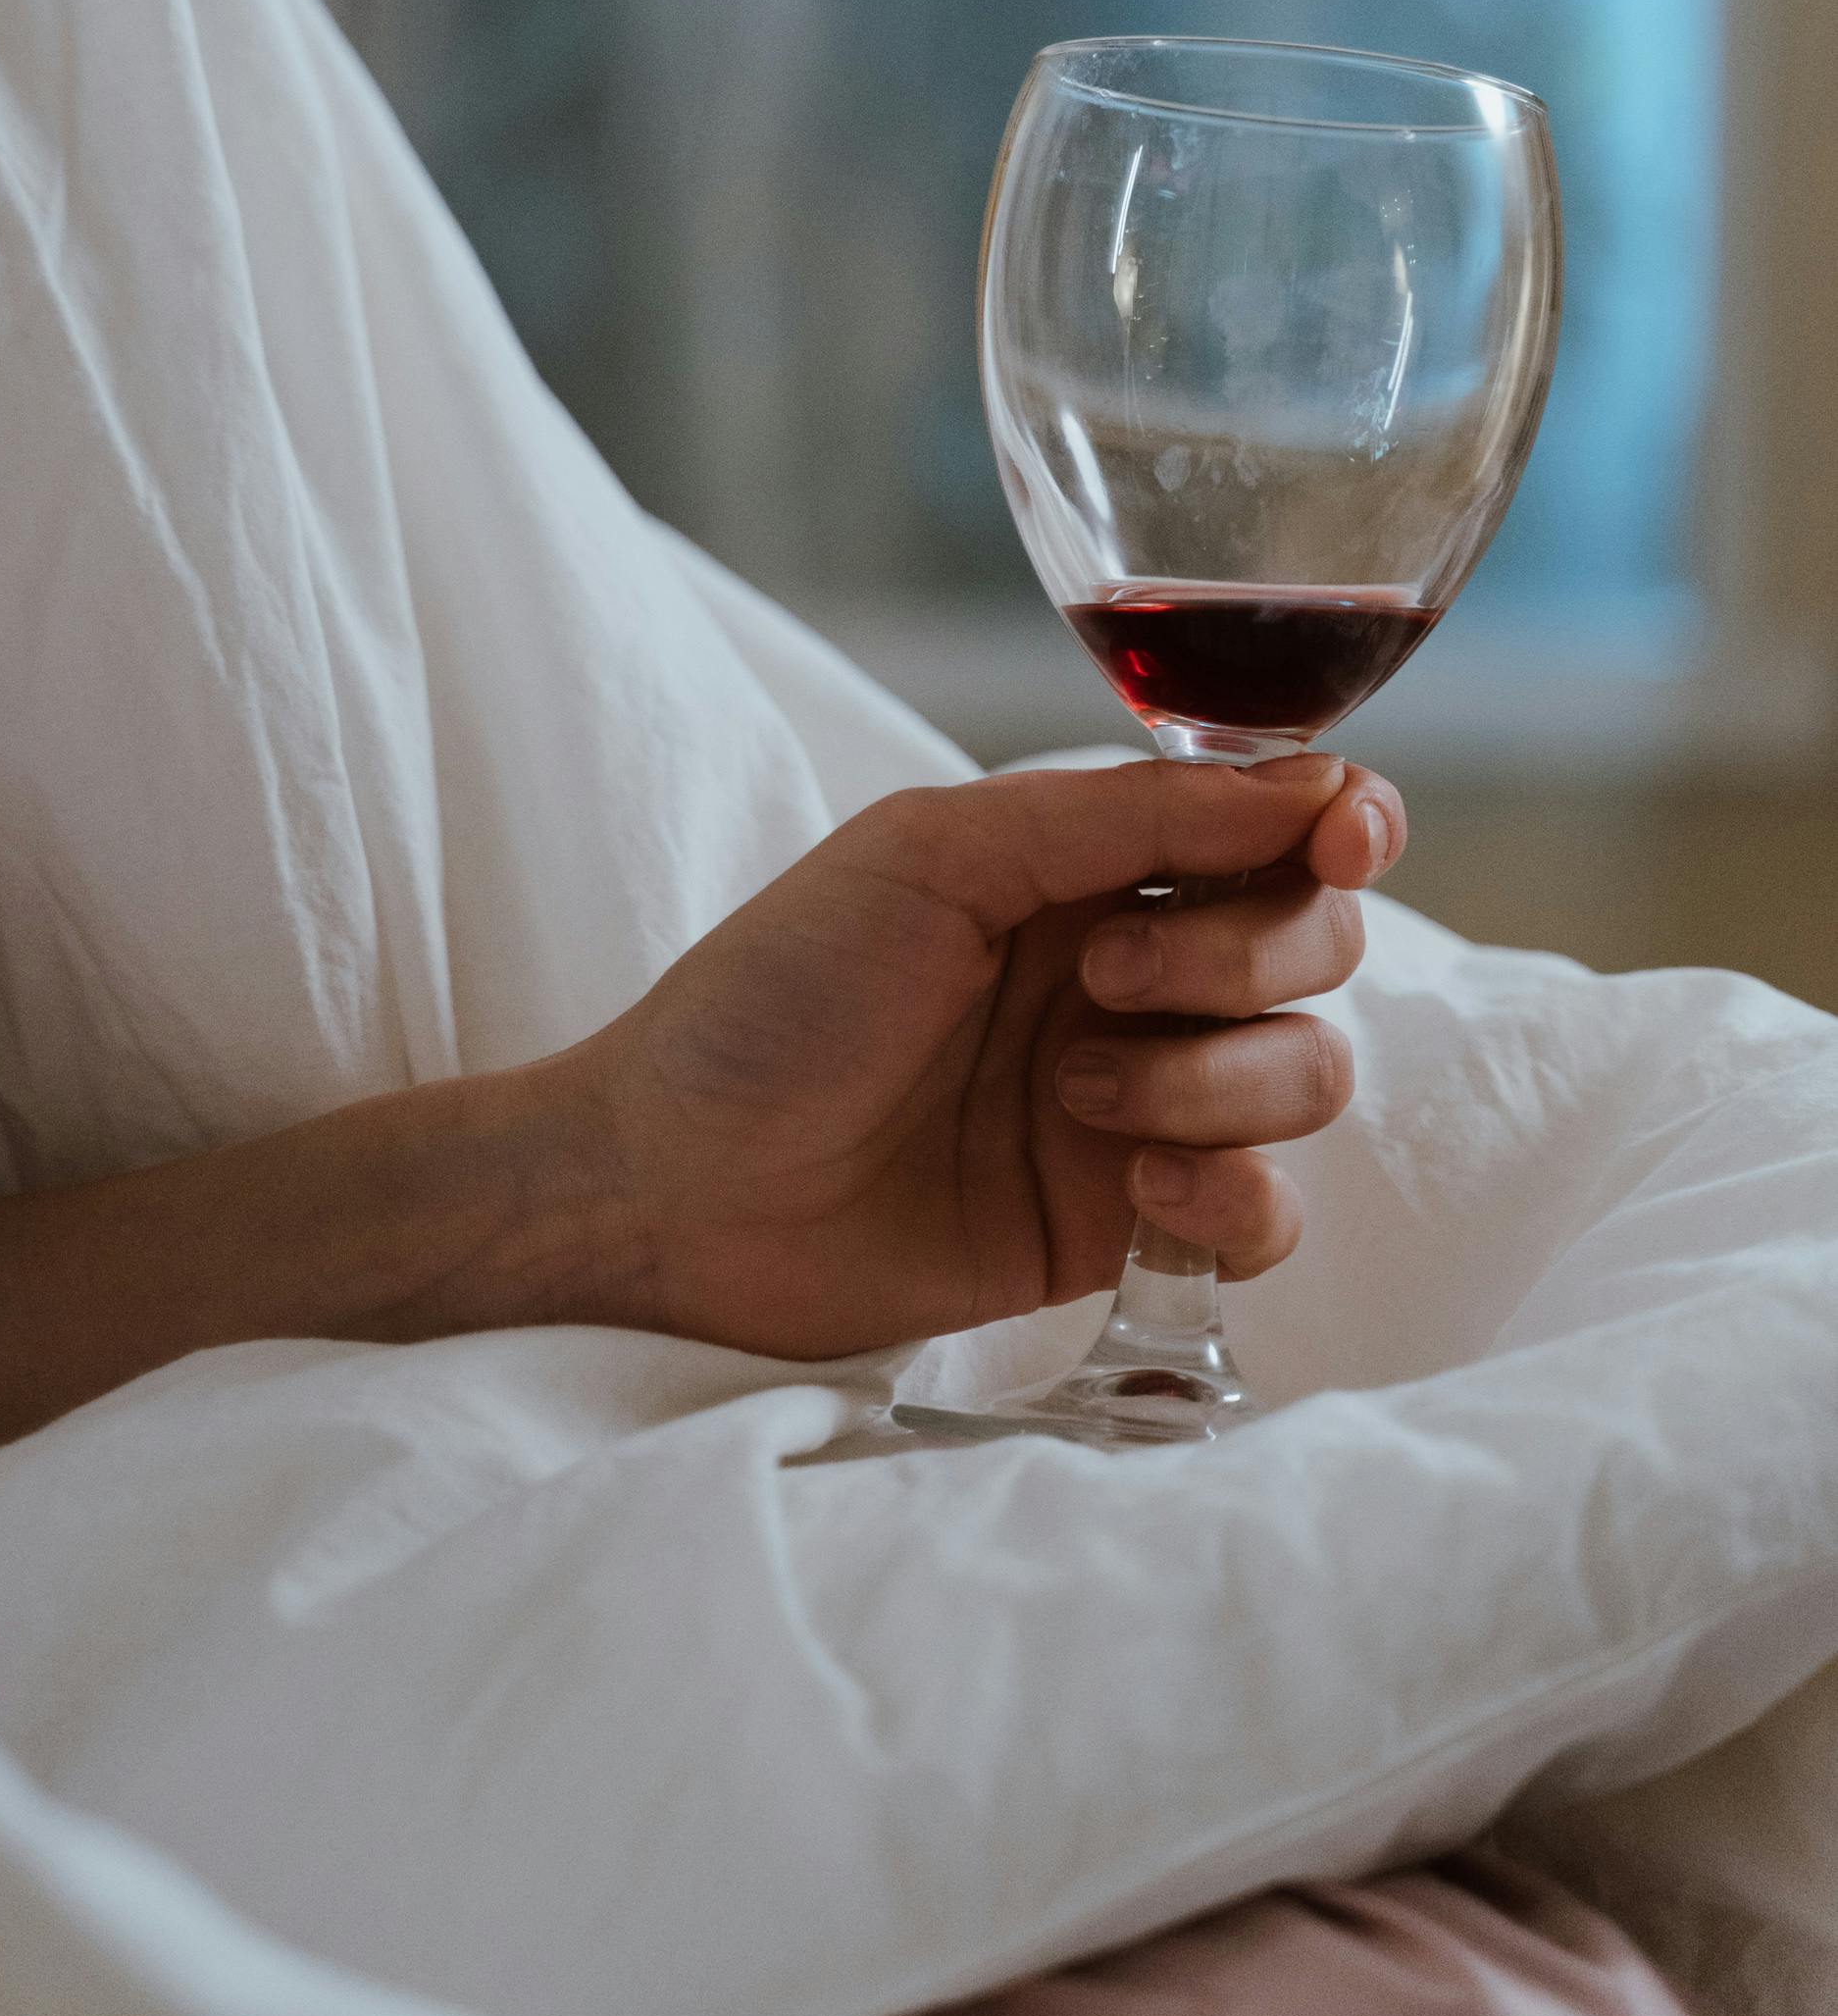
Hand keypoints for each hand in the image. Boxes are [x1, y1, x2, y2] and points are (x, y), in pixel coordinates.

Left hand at [577, 754, 1401, 1360]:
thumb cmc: (774, 997)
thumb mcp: (932, 856)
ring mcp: (1137, 1105)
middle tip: (1101, 979)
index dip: (1338, 824)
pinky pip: (1267, 1215)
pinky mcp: (1121, 1229)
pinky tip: (1140, 1190)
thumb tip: (1301, 786)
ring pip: (1307, 1075)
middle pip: (1315, 944)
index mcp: (1087, 865)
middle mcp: (1132, 975)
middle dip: (1245, 956)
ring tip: (1071, 1099)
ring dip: (1218, 1081)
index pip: (1272, 826)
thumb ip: (1120, 815)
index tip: (1340, 839)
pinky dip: (1235, 1199)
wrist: (675, 1185)